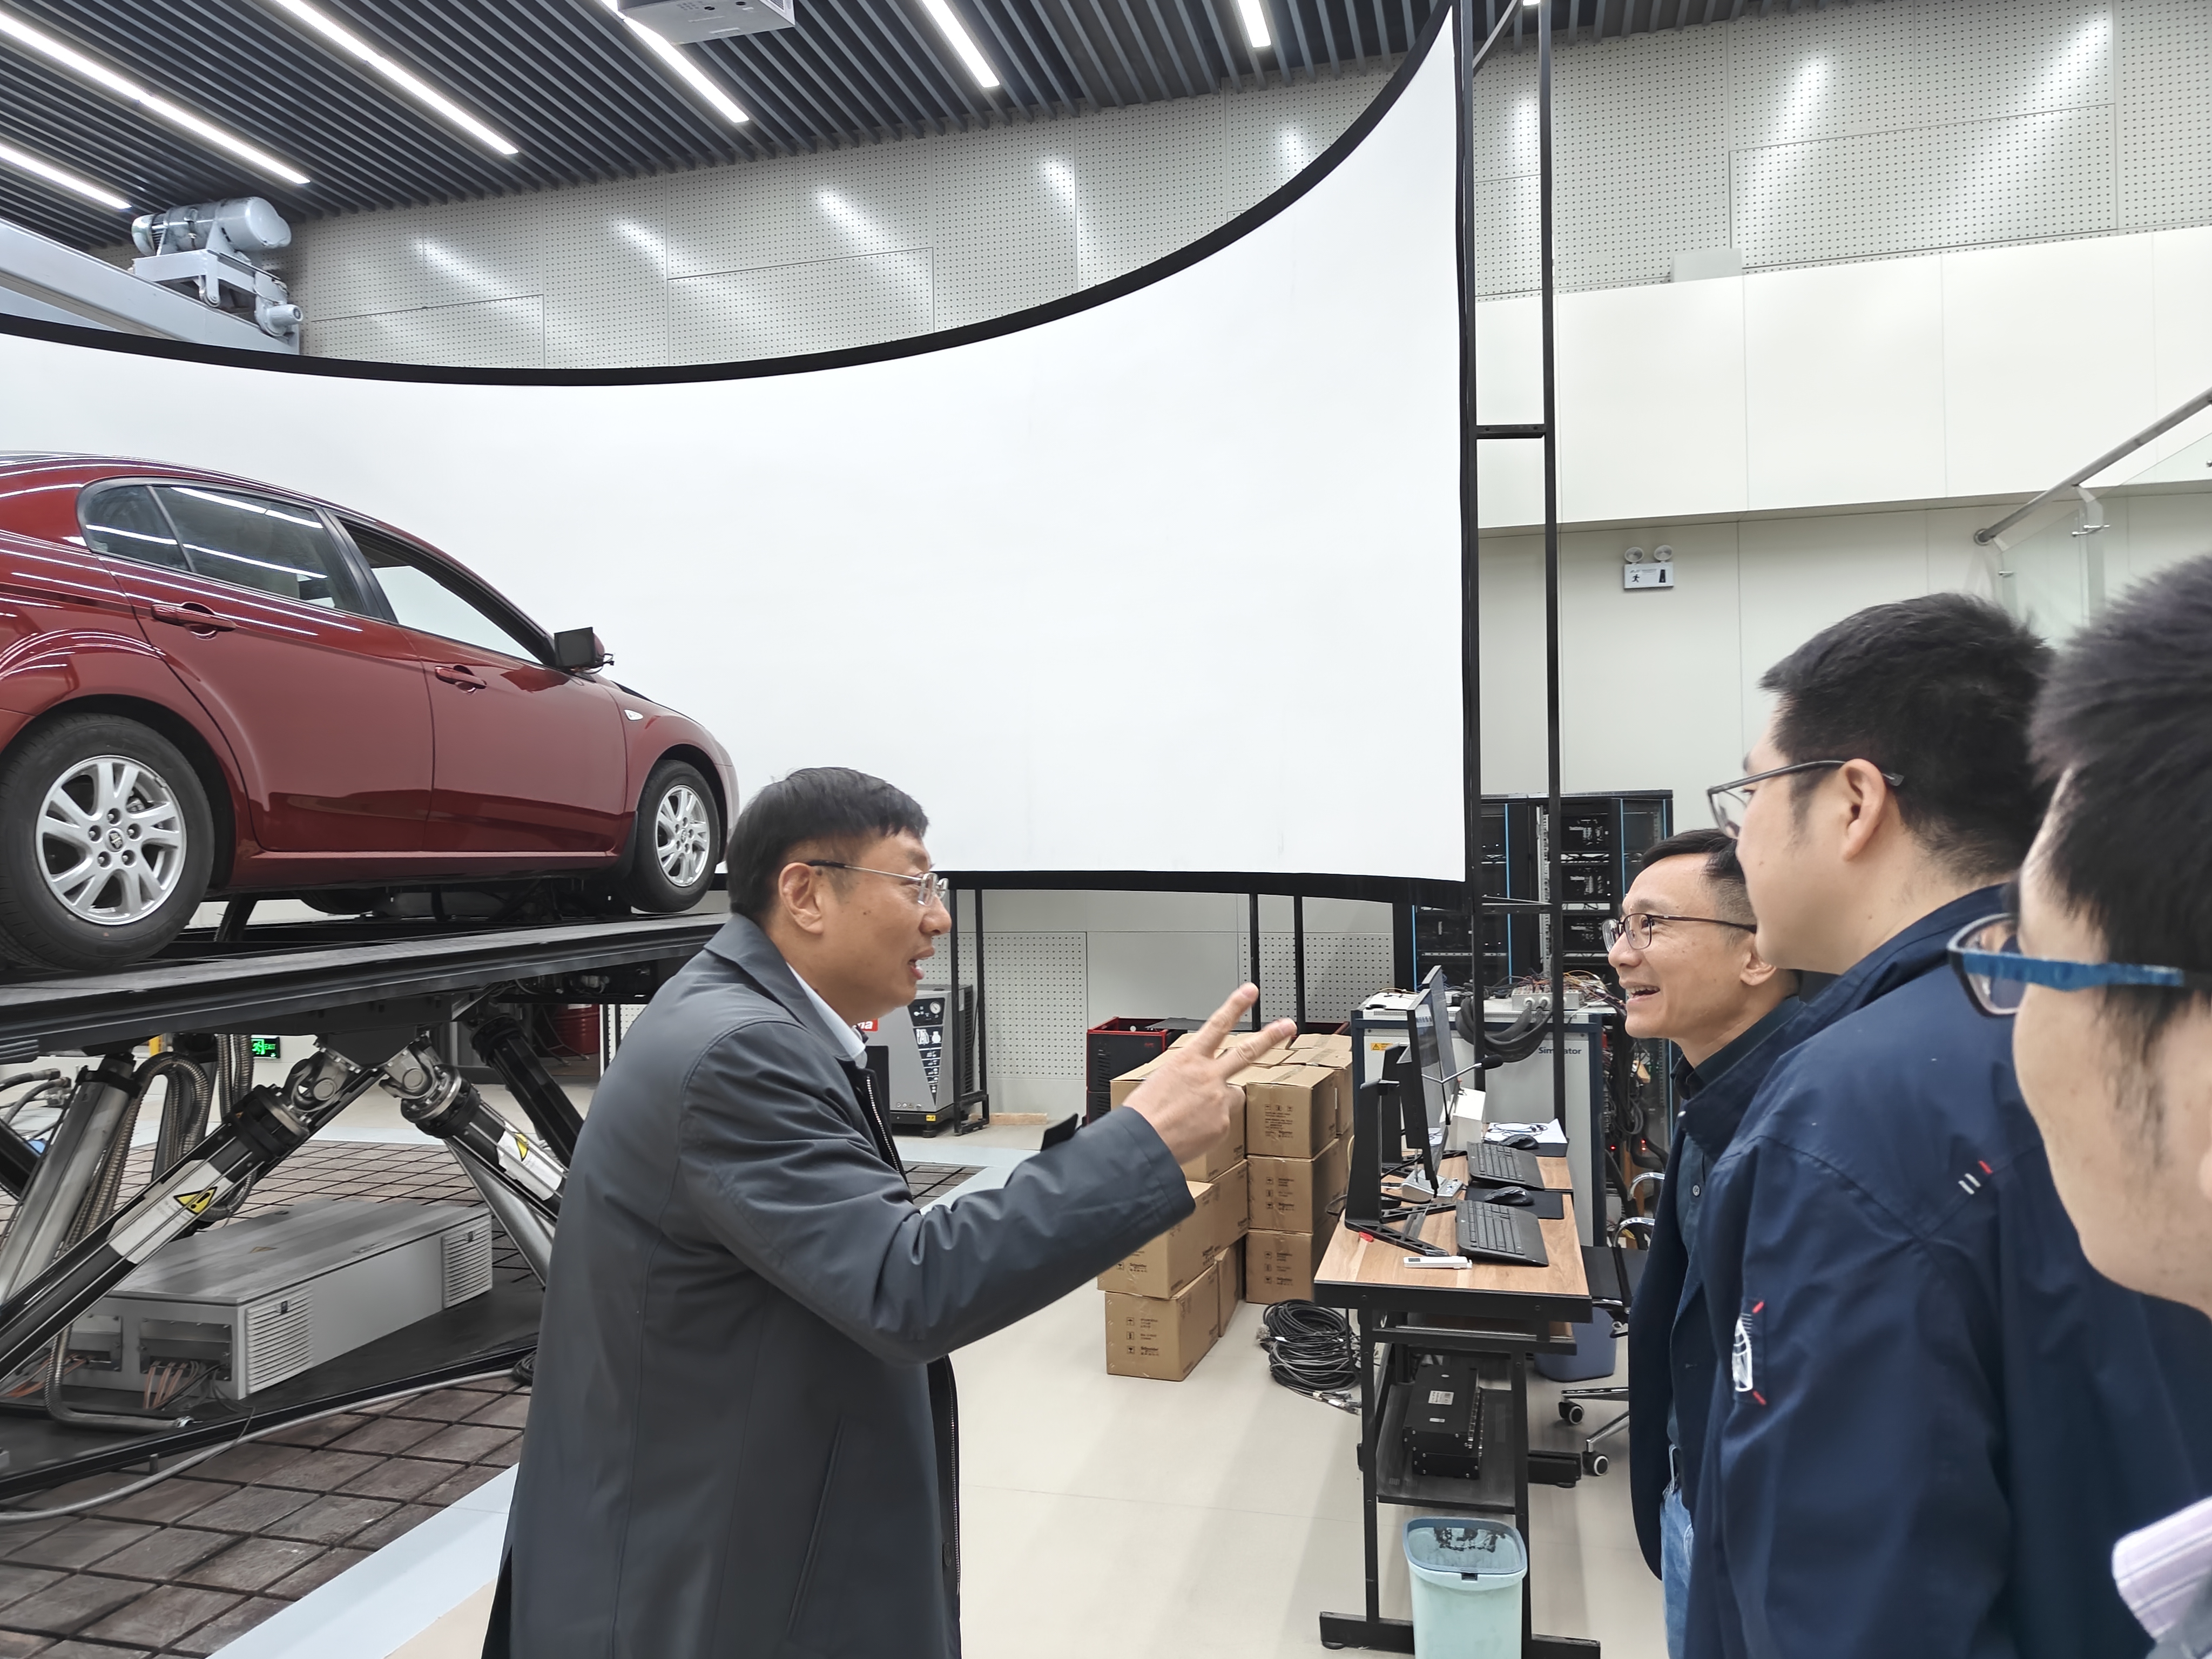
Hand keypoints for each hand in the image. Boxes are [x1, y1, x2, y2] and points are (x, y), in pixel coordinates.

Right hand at [1124, 985, 1295, 1166]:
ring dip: (1221, 1101)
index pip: (1216, 1025)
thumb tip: (1192, 1083)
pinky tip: (1192, 1132)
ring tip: (1195, 1115)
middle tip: (1287, 1025)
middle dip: (1270, 1036)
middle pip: (1247, 1051)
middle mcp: (1208, 1077)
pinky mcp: (1222, 1124)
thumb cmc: (1142, 1114)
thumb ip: (1183, 1076)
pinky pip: (1222, 1122)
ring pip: (1232, 1096)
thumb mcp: (1158, 1081)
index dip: (1236, 1006)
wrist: (1142, 1143)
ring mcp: (1218, 1100)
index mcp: (1188, 1060)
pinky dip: (1210, 1126)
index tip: (1250, 992)